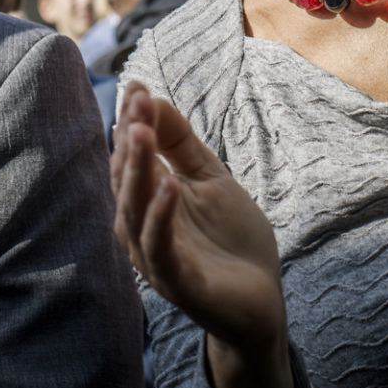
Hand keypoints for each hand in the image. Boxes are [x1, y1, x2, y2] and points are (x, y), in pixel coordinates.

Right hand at [111, 83, 294, 387]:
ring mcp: (157, 258)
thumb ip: (182, 144)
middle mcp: (142, 229)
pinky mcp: (178, 283)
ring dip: (138, 171)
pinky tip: (170, 186)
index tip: (135, 85)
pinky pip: (161, 248)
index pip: (130, 157)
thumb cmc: (231, 240)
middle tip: (136, 102)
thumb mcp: (210, 180)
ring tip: (142, 133)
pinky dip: (161, 217)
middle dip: (130, 140)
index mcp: (148, 203)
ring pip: (134, 211)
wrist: (260, 302)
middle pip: (126, 180)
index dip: (132, 122)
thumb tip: (153, 98)